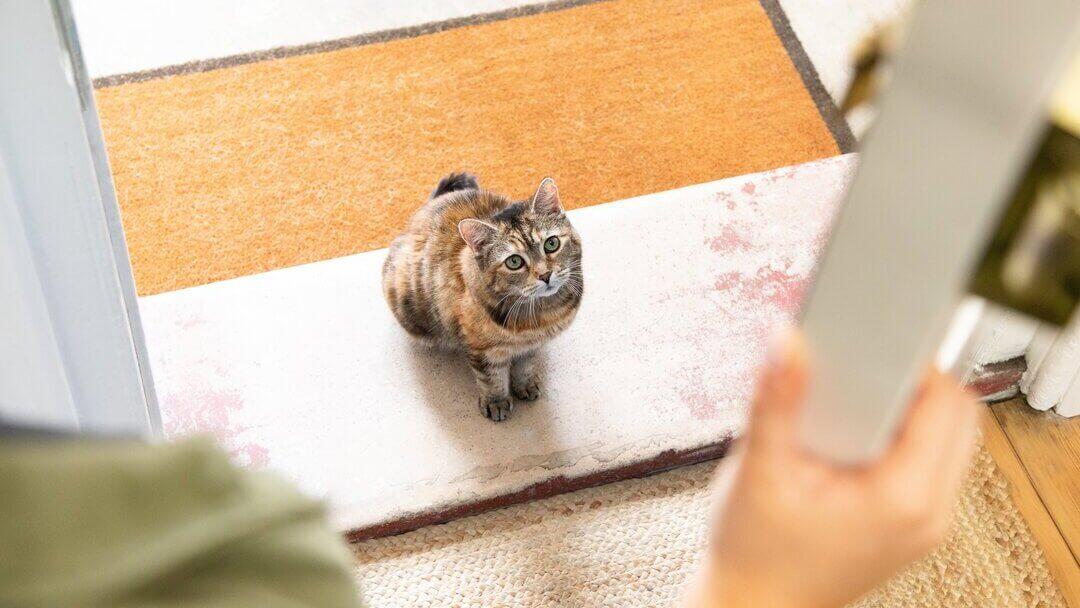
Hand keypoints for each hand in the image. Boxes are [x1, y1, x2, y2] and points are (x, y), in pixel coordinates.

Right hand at [687, 330, 980, 607]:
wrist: (753, 607)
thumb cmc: (756, 554)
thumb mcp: (759, 468)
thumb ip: (776, 399)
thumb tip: (787, 339)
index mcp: (903, 499)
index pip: (945, 403)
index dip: (913, 361)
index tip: (874, 340)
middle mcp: (929, 513)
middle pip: (955, 415)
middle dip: (911, 381)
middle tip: (857, 370)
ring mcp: (924, 522)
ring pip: (944, 436)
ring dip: (906, 407)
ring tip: (849, 403)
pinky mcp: (909, 522)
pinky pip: (925, 460)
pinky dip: (897, 435)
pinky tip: (848, 433)